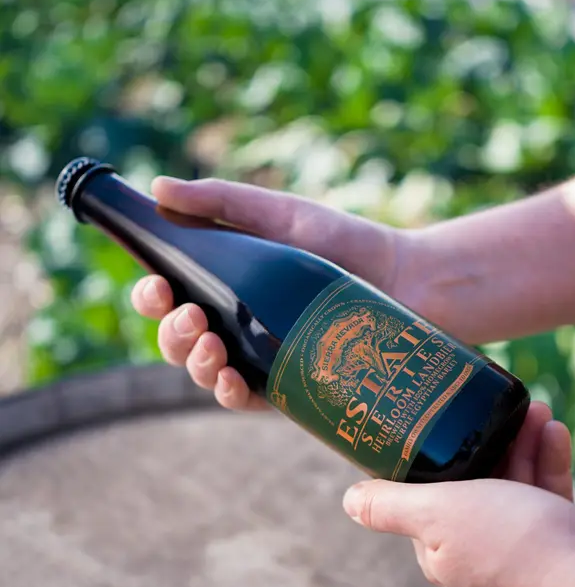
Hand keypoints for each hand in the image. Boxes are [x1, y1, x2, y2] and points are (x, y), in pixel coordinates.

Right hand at [131, 176, 410, 410]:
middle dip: (172, 332)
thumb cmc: (347, 243)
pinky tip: (230, 379)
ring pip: (205, 373)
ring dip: (194, 362)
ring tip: (211, 344)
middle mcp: (236, 324)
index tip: (156, 287)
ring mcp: (260, 357)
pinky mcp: (289, 386)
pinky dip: (229, 393)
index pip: (171, 297)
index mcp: (226, 283)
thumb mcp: (281, 214)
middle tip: (192, 316)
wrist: (410, 281)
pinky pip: (245, 399)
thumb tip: (157, 188)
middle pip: (179, 340)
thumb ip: (221, 202)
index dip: (152, 297)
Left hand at [341, 400, 574, 586]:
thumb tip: (348, 501)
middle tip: (499, 407)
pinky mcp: (560, 548)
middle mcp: (477, 556)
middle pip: (474, 486)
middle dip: (486, 443)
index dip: (434, 457)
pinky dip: (548, 463)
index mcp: (439, 551)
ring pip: (515, 488)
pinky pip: (548, 499)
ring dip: (521, 446)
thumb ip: (391, 505)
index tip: (446, 420)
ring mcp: (521, 554)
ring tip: (533, 409)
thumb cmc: (512, 546)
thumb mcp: (437, 515)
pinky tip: (554, 433)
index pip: (425, 497)